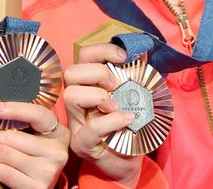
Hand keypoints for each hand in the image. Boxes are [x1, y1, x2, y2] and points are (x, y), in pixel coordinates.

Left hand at [0, 101, 69, 188]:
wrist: (39, 187)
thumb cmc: (33, 159)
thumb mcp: (33, 140)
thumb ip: (19, 128)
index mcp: (58, 132)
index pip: (38, 114)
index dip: (15, 109)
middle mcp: (57, 151)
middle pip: (13, 137)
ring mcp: (48, 170)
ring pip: (5, 154)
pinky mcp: (38, 187)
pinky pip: (5, 173)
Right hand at [63, 44, 142, 185]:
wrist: (128, 162)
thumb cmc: (129, 127)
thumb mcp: (134, 96)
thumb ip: (135, 75)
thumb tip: (141, 51)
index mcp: (88, 85)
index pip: (83, 57)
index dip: (102, 50)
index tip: (123, 57)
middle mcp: (77, 101)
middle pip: (70, 72)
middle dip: (98, 72)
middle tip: (117, 85)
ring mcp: (76, 123)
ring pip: (71, 95)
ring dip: (99, 95)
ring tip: (117, 105)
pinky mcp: (82, 143)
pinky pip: (92, 128)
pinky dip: (113, 120)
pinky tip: (127, 119)